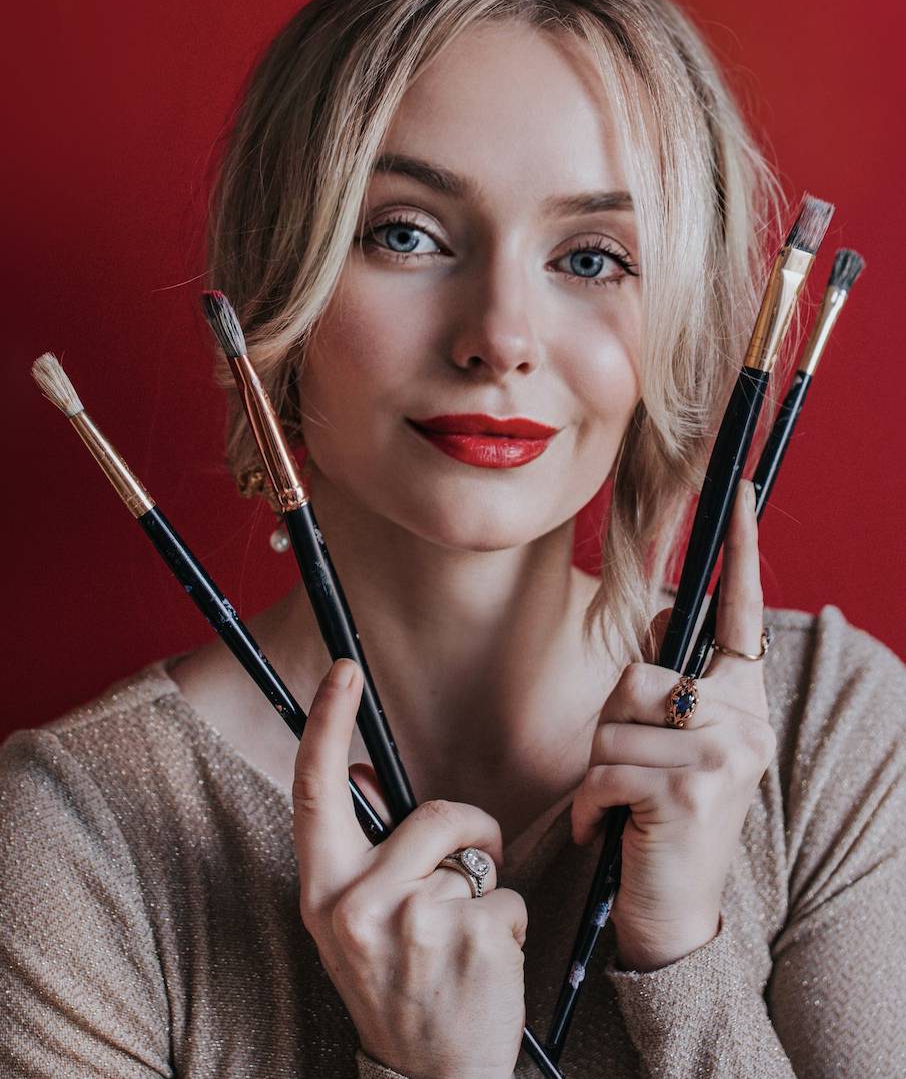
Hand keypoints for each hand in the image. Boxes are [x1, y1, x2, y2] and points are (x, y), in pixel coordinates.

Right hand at [293, 658, 527, 1078]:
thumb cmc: (394, 987)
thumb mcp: (354, 922)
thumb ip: (361, 849)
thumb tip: (360, 772)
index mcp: (323, 893)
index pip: (316, 791)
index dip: (326, 724)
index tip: (342, 671)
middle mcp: (359, 905)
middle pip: (433, 813)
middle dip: (470, 829)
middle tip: (472, 869)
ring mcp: (417, 925)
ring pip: (479, 855)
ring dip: (489, 884)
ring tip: (468, 937)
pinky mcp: (473, 942)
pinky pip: (511, 898)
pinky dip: (512, 924)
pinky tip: (489, 965)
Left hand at [572, 479, 775, 971]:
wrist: (674, 921)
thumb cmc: (660, 825)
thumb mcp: (673, 751)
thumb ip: (669, 689)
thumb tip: (656, 620)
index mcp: (743, 706)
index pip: (743, 617)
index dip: (743, 554)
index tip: (744, 493)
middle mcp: (746, 724)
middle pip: (637, 675)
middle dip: (611, 727)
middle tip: (628, 777)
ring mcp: (724, 757)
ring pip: (613, 721)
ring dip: (599, 771)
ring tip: (622, 810)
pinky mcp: (690, 791)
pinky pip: (605, 766)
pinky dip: (592, 805)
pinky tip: (613, 832)